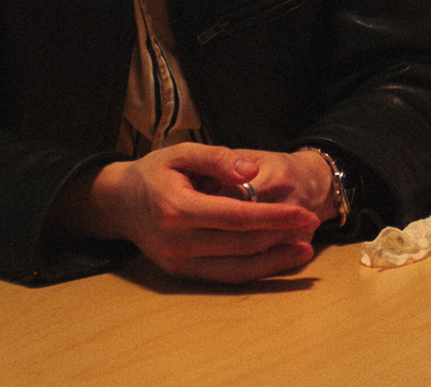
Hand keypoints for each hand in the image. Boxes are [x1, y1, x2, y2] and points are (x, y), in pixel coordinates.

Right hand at [57, 143, 321, 281]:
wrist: (118, 203)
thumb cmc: (155, 172)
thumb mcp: (182, 152)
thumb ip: (217, 158)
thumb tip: (251, 169)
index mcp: (178, 209)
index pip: (237, 217)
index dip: (274, 216)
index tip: (304, 212)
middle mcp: (177, 242)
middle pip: (241, 244)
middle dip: (281, 236)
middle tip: (312, 225)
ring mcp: (178, 262)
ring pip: (236, 268)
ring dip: (274, 261)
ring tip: (305, 249)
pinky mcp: (181, 273)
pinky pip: (224, 277)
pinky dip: (255, 271)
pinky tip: (279, 260)